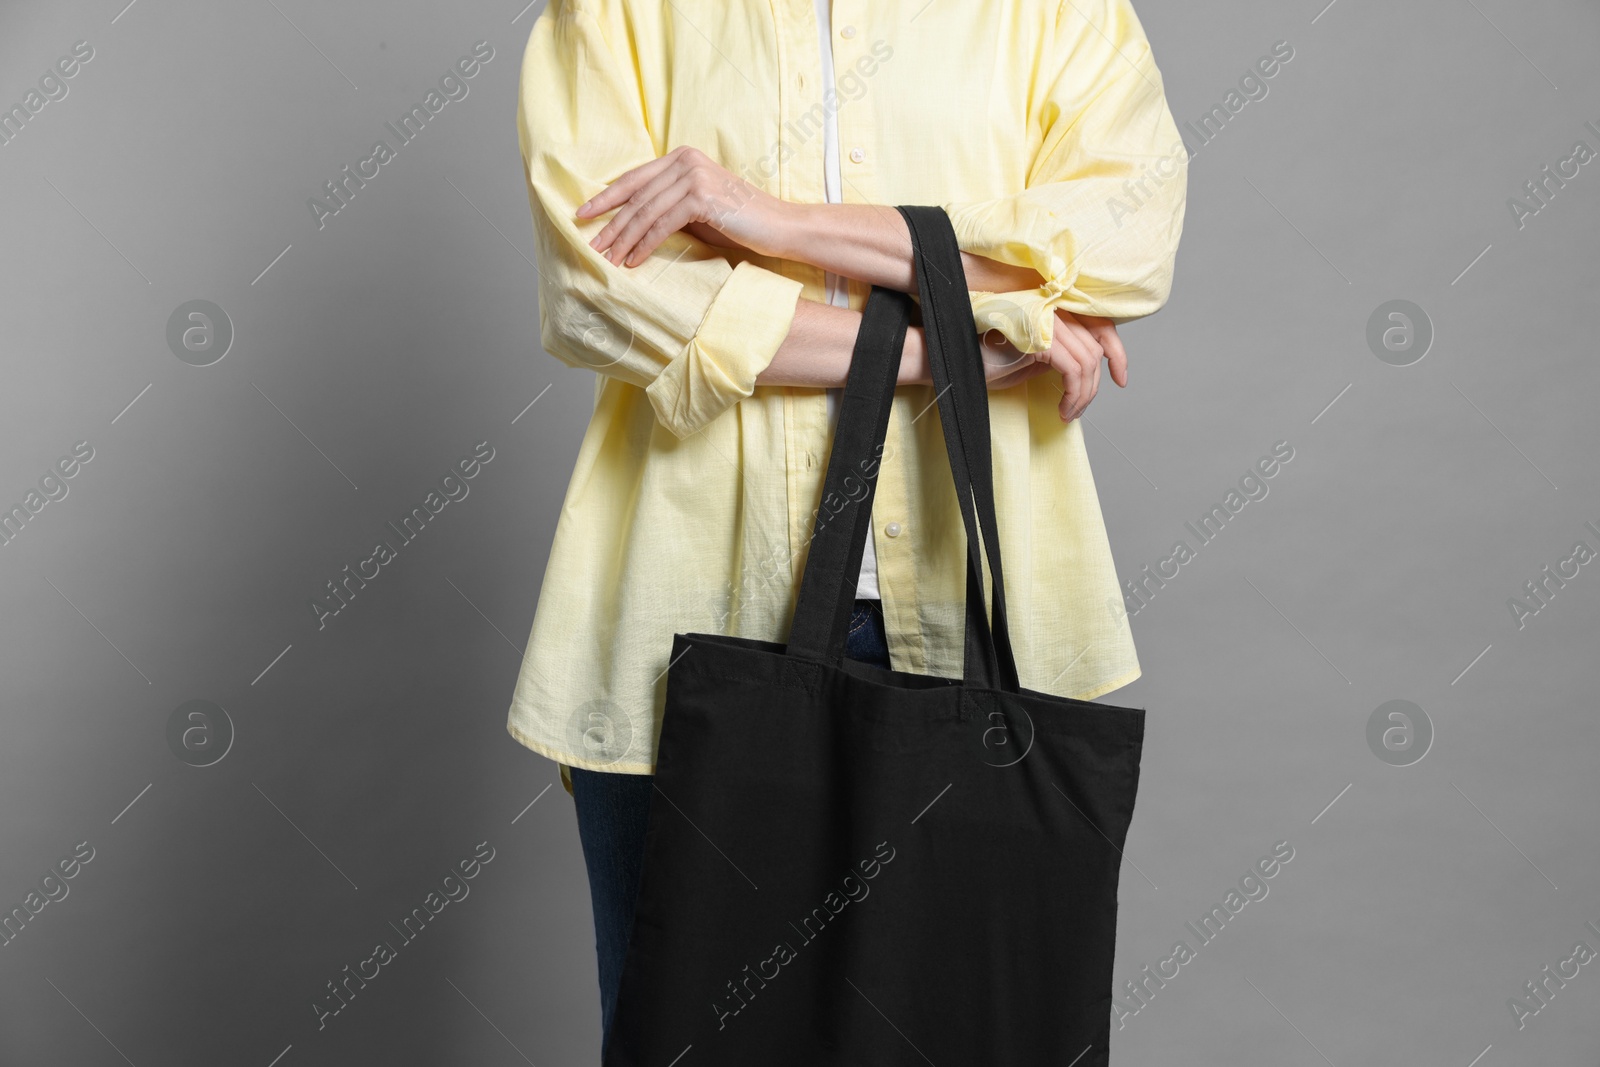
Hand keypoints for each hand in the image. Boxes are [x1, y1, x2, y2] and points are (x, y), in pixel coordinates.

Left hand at [577, 146, 781, 265]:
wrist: (779, 227)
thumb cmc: (738, 222)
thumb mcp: (697, 209)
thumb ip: (668, 205)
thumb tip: (630, 222)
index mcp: (682, 157)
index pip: (634, 178)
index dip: (606, 197)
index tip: (582, 214)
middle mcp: (685, 160)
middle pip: (636, 196)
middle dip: (610, 223)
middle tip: (592, 245)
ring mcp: (694, 176)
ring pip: (646, 212)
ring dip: (624, 239)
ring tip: (608, 259)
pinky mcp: (701, 197)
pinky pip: (663, 224)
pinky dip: (645, 245)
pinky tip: (633, 261)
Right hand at [976, 310, 1127, 420]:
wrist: (959, 362)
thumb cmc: (989, 361)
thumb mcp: (1035, 356)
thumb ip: (1061, 353)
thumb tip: (1087, 370)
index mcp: (1055, 309)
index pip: (1101, 326)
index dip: (1117, 353)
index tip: (1120, 378)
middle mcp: (1054, 309)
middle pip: (1095, 348)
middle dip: (1093, 386)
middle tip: (1078, 409)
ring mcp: (1048, 321)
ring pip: (1088, 362)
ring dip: (1083, 395)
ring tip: (1069, 412)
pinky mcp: (1041, 339)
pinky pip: (1074, 370)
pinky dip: (1074, 394)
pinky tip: (1063, 408)